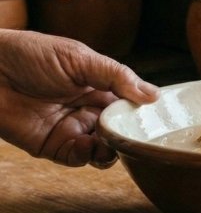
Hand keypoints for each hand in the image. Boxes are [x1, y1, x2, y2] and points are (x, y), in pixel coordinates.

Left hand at [0, 30, 157, 167]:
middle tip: (137, 134)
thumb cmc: (29, 54)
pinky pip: (79, 157)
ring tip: (113, 141)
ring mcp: (71, 127)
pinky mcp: (53, 145)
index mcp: (98, 82)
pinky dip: (88, 155)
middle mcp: (88, 106)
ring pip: (104, 146)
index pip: (130, 100)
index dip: (144, 110)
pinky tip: (89, 145)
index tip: (159, 118)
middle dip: (130, 133)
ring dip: (113, 147)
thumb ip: (116, 76)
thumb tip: (153, 94)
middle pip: (121, 127)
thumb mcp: (79, 58)